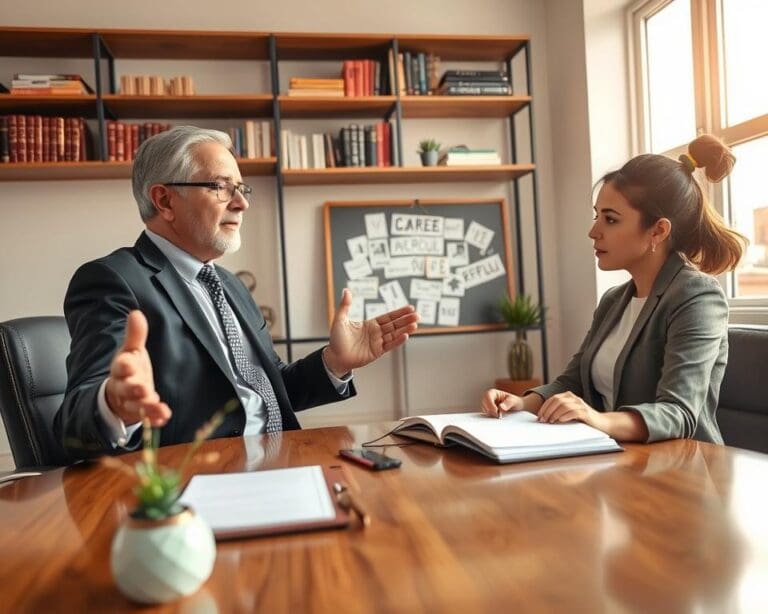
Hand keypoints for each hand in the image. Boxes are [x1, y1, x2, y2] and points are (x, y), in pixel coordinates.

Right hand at [104, 310, 171, 426]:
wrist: (120, 394)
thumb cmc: (129, 369)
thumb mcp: (131, 351)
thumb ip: (135, 335)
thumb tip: (136, 313)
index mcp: (121, 368)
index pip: (120, 366)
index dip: (124, 366)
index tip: (129, 364)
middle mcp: (124, 386)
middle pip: (126, 388)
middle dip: (134, 388)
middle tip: (143, 388)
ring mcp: (131, 402)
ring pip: (136, 405)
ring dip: (147, 406)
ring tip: (158, 406)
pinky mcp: (138, 414)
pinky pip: (146, 417)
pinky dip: (154, 418)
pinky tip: (164, 417)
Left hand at [323, 289, 418, 375]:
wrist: (334, 356)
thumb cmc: (336, 339)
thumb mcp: (340, 319)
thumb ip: (345, 306)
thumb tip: (346, 290)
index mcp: (370, 324)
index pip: (388, 317)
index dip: (399, 313)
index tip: (410, 308)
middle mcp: (376, 333)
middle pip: (394, 325)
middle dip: (406, 320)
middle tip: (418, 315)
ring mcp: (377, 343)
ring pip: (394, 335)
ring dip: (405, 330)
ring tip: (415, 324)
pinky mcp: (377, 352)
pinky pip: (389, 345)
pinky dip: (397, 341)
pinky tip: (405, 336)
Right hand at [480, 388, 523, 417]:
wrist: (516, 406)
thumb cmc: (514, 401)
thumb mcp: (513, 401)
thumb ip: (508, 403)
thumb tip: (501, 407)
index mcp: (493, 392)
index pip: (488, 396)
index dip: (490, 404)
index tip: (496, 411)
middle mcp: (488, 398)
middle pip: (484, 403)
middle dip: (490, 410)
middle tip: (498, 416)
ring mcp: (487, 405)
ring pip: (484, 410)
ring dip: (490, 414)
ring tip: (499, 416)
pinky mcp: (488, 412)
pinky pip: (486, 415)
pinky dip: (490, 417)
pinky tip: (496, 418)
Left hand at [537, 391, 603, 429]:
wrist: (602, 423)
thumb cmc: (583, 420)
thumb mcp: (569, 413)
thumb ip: (559, 412)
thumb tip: (543, 417)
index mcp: (568, 396)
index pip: (553, 399)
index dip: (544, 407)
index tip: (539, 417)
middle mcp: (574, 398)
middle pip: (557, 401)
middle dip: (548, 410)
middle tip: (543, 420)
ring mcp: (580, 404)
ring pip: (564, 406)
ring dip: (554, 414)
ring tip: (550, 421)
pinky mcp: (586, 412)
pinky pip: (573, 412)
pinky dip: (565, 416)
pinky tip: (560, 421)